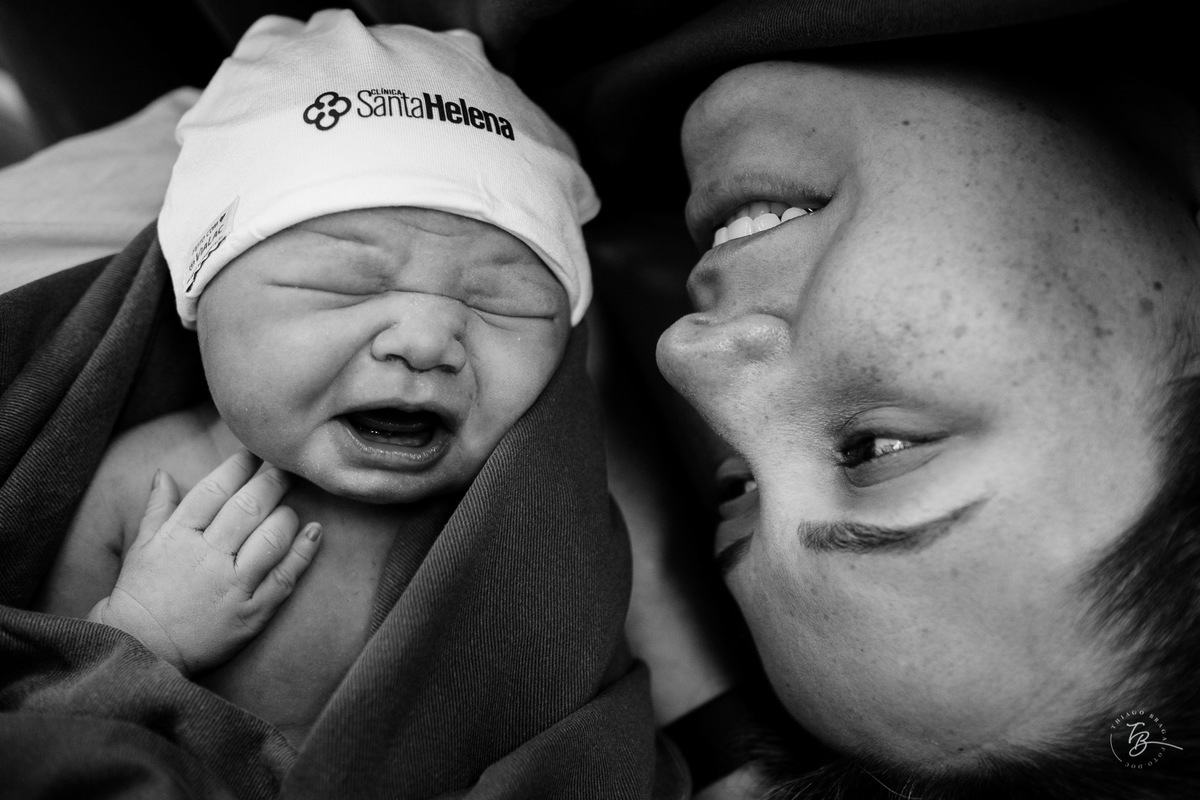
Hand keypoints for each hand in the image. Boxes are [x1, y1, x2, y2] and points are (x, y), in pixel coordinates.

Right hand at [88, 450, 320, 673]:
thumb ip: (158, 508)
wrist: (140, 652)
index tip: (255, 453)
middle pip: (249, 508)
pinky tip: (315, 533)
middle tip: (287, 466)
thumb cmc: (141, 595)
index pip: (215, 490)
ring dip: (288, 516)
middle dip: (272, 481)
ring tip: (291, 508)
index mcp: (178, 535)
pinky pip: (285, 577)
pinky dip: (304, 552)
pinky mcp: (252, 613)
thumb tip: (164, 472)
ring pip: (272, 538)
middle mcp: (207, 556)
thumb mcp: (141, 548)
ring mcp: (232, 586)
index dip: (239, 466)